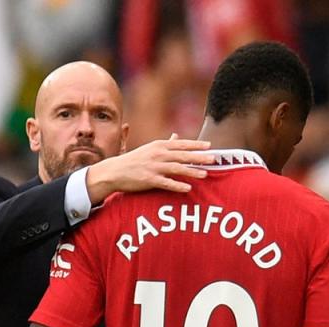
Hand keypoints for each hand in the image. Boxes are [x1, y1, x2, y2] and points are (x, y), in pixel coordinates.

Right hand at [86, 134, 213, 202]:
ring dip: (192, 172)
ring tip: (205, 174)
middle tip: (214, 159)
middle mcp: (158, 154)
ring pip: (177, 169)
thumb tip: (177, 136)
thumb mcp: (150, 148)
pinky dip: (177, 185)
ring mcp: (153, 167)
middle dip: (199, 157)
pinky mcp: (148, 180)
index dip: (196, 145)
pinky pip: (166, 183)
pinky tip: (188, 189)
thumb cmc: (134, 160)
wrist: (114, 172)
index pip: (181, 144)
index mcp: (159, 146)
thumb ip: (165, 144)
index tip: (210, 146)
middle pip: (182, 155)